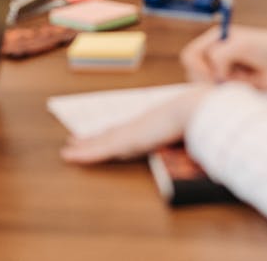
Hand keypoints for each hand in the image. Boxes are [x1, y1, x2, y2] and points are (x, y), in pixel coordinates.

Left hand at [61, 85, 209, 164]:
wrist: (194, 109)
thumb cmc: (197, 116)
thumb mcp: (192, 127)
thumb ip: (189, 133)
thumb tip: (199, 136)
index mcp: (150, 122)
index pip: (126, 129)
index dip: (112, 132)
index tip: (101, 134)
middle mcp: (136, 125)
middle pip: (109, 134)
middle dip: (91, 139)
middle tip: (74, 141)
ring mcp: (130, 133)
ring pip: (100, 142)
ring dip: (83, 146)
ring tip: (67, 149)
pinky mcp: (125, 141)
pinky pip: (99, 150)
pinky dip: (83, 154)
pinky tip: (69, 156)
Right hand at [181, 24, 266, 88]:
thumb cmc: (266, 47)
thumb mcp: (241, 45)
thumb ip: (221, 55)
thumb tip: (214, 74)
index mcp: (214, 39)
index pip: (190, 55)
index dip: (197, 67)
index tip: (214, 74)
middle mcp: (215, 54)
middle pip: (193, 73)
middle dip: (207, 80)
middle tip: (226, 82)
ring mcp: (223, 70)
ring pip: (205, 86)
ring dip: (218, 87)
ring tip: (238, 82)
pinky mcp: (231, 84)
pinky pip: (219, 94)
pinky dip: (227, 93)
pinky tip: (242, 87)